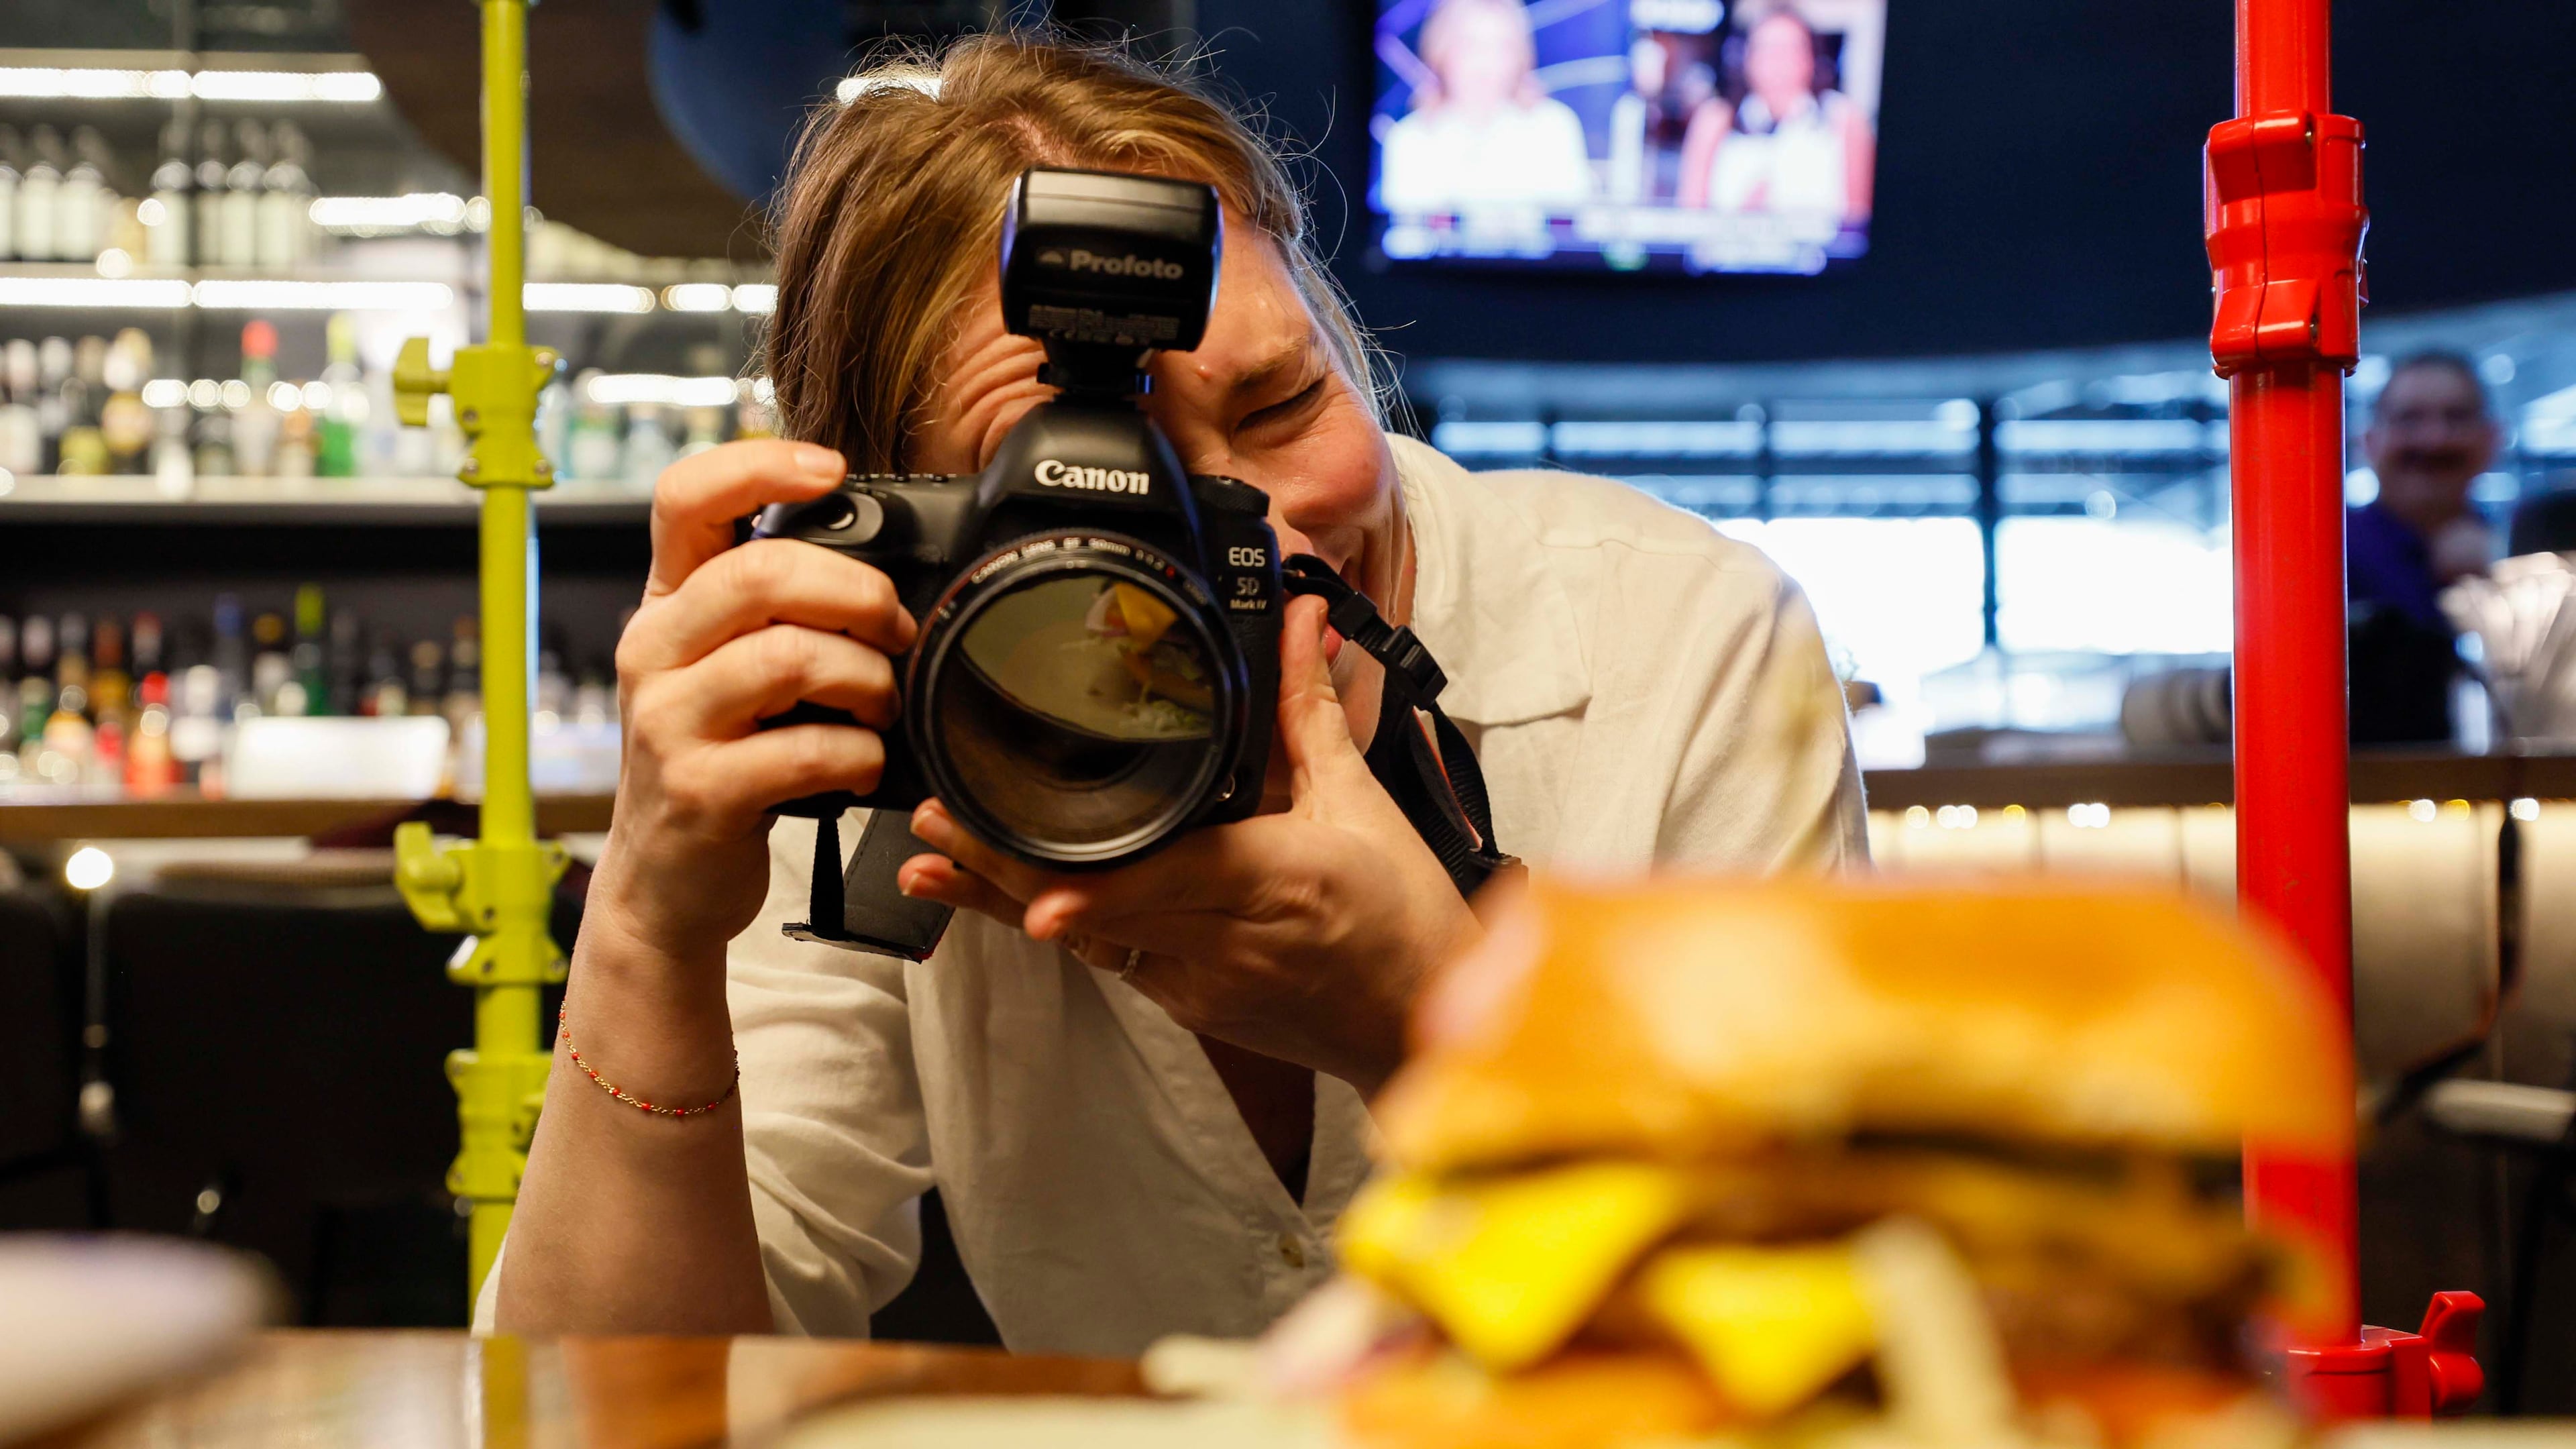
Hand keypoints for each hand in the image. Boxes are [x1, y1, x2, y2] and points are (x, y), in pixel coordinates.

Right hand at [590, 440, 916, 971]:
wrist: (665, 886)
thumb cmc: (717, 765)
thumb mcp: (726, 673)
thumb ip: (772, 616)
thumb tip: (882, 569)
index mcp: (667, 607)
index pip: (686, 497)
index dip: (759, 465)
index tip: (830, 469)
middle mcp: (655, 651)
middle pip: (761, 572)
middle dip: (857, 592)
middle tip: (895, 628)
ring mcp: (668, 722)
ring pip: (789, 656)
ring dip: (867, 678)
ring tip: (883, 705)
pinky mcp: (699, 791)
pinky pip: (803, 750)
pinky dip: (858, 754)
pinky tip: (864, 763)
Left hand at [898, 594, 1479, 1096]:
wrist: (1420, 1025)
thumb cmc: (1404, 921)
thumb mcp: (1362, 803)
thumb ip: (1309, 712)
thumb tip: (1297, 625)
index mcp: (1273, 882)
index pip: (1168, 885)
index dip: (1095, 893)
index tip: (1035, 895)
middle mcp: (1223, 942)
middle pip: (1097, 910)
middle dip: (1004, 873)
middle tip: (931, 833)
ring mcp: (1198, 981)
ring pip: (1086, 940)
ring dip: (1005, 902)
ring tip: (929, 867)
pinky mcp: (1188, 1003)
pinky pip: (1109, 957)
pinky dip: (1058, 922)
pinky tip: (1002, 899)